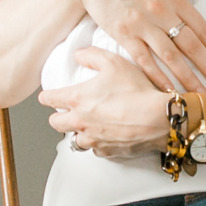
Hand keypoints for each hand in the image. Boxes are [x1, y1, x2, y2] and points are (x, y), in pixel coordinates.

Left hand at [44, 44, 182, 160]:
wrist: (158, 118)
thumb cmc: (137, 91)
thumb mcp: (115, 63)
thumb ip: (92, 55)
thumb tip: (79, 54)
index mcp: (77, 99)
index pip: (49, 99)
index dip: (47, 97)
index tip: (47, 97)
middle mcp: (80, 121)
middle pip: (56, 123)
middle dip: (59, 116)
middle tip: (68, 112)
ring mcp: (93, 139)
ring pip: (75, 139)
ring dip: (79, 132)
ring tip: (90, 125)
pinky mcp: (107, 151)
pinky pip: (96, 149)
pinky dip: (99, 143)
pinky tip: (108, 135)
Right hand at [60, 0, 205, 93]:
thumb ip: (173, 0)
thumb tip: (189, 18)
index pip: (203, 28)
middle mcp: (162, 11)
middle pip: (192, 46)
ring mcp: (143, 24)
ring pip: (171, 56)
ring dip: (188, 78)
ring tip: (201, 94)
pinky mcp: (123, 33)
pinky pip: (144, 60)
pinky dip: (158, 76)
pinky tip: (169, 89)